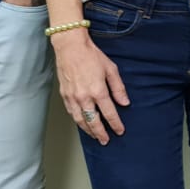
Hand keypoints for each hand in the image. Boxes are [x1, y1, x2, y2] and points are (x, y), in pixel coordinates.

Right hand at [51, 28, 129, 144]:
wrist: (70, 47)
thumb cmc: (91, 55)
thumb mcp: (111, 69)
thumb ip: (118, 87)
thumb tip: (125, 102)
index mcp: (98, 91)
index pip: (109, 113)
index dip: (116, 124)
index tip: (120, 131)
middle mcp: (84, 97)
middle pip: (93, 121)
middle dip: (100, 133)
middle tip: (106, 140)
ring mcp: (72, 98)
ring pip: (80, 120)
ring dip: (88, 130)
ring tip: (95, 136)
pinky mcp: (64, 96)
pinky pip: (71, 113)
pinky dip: (77, 121)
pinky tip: (82, 123)